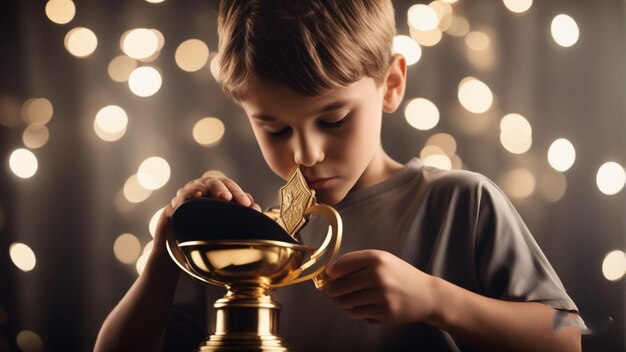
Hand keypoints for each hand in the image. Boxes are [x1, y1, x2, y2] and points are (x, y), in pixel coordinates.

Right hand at [153, 176, 261, 252]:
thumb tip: (256, 208)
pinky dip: (183, 200)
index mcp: (217, 190)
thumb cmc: (209, 231)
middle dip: (220, 189)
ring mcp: (187, 196)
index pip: (228, 185)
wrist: (183, 247)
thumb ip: (240, 213)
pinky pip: (178, 201)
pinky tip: (188, 202)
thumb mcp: (227, 222)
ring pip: (193, 188)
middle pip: (212, 182)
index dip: (238, 193)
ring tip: (203, 195)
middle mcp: (202, 189)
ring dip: (198, 190)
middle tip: (226, 199)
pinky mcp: (173, 208)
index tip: (248, 205)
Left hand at [323, 250, 437, 323]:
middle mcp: (378, 275)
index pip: (341, 265)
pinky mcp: (383, 312)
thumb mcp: (383, 260)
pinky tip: (358, 306)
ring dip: (340, 302)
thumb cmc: (399, 275)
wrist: (426, 295)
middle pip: (338, 286)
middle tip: (331, 291)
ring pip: (345, 302)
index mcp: (376, 259)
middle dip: (331, 290)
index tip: (329, 276)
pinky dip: (352, 310)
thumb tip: (329, 275)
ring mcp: (381, 295)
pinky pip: (356, 313)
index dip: (331, 272)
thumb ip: (357, 263)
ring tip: (345, 299)